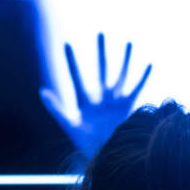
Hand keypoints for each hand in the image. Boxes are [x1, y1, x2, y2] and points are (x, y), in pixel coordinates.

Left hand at [41, 33, 151, 159]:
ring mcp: (116, 101)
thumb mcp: (69, 125)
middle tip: (100, 33)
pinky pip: (137, 88)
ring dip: (125, 59)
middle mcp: (101, 98)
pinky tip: (149, 64)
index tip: (66, 43)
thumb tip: (41, 90)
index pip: (76, 76)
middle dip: (100, 51)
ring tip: (129, 42)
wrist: (107, 156)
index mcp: (84, 102)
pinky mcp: (129, 107)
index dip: (71, 60)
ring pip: (121, 74)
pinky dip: (143, 77)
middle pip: (100, 69)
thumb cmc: (86, 145)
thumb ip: (56, 108)